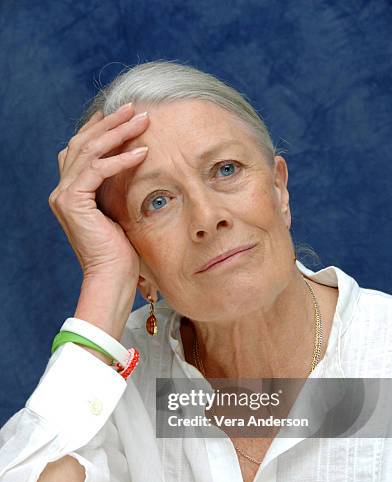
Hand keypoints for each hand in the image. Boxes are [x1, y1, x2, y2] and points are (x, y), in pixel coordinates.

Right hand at [49, 103, 149, 283]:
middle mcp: (62, 191)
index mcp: (70, 193)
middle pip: (84, 143)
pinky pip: (97, 170)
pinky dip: (120, 159)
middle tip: (134, 108)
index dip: (98, 128)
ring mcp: (63, 195)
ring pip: (89, 151)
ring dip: (118, 132)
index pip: (80, 150)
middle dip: (110, 123)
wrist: (111, 277)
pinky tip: (142, 152)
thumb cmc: (121, 251)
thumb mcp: (118, 212)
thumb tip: (134, 166)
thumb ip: (116, 189)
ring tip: (142, 120)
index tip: (119, 114)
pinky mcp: (72, 202)